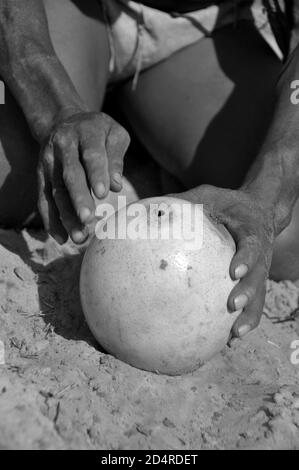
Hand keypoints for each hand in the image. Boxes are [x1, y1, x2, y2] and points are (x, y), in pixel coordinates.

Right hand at [37, 110, 129, 243]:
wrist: (64, 121)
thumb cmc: (98, 133)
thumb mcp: (114, 134)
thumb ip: (116, 157)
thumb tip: (116, 185)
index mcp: (86, 131)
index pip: (91, 154)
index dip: (96, 173)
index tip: (103, 194)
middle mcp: (64, 145)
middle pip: (70, 175)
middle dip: (79, 198)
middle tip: (88, 219)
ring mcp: (49, 161)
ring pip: (56, 190)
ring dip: (66, 215)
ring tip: (79, 237)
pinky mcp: (41, 175)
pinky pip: (44, 199)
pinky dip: (50, 219)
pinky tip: (61, 238)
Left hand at [179, 185, 276, 337]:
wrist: (259, 209)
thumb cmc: (226, 202)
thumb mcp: (207, 195)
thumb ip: (184, 202)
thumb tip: (148, 208)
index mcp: (251, 229)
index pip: (252, 243)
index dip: (246, 258)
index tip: (235, 271)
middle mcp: (261, 252)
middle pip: (260, 276)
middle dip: (249, 293)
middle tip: (233, 306)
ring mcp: (260, 269)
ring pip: (259, 295)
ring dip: (249, 315)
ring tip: (235, 334)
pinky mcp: (254, 280)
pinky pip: (251, 302)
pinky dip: (242, 319)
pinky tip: (227, 339)